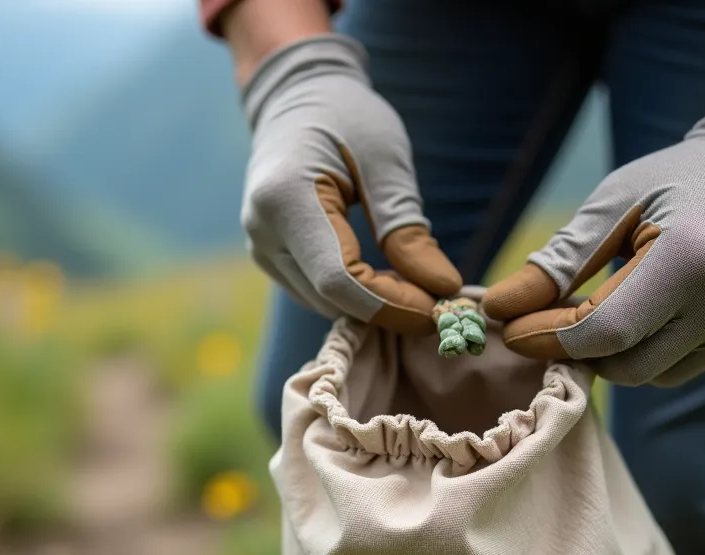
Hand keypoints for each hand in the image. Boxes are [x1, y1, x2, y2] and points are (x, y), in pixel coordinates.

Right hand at [239, 35, 461, 332]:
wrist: (297, 97)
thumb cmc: (347, 118)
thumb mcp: (386, 164)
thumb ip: (409, 230)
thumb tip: (443, 288)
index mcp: (286, 200)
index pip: (340, 280)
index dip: (392, 304)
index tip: (441, 306)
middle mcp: (263, 232)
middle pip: (330, 298)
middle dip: (389, 307)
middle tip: (442, 297)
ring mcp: (261, 247)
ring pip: (324, 303)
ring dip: (374, 303)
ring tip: (419, 282)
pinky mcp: (269, 255)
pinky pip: (317, 292)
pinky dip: (357, 294)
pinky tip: (390, 276)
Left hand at [482, 91, 704, 385]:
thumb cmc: (678, 180)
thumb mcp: (611, 206)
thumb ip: (557, 263)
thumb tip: (496, 309)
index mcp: (693, 259)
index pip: (604, 330)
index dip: (548, 337)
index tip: (510, 328)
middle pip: (625, 364)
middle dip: (574, 349)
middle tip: (543, 321)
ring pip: (650, 375)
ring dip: (613, 353)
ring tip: (601, 307)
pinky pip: (679, 368)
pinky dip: (649, 350)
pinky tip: (648, 310)